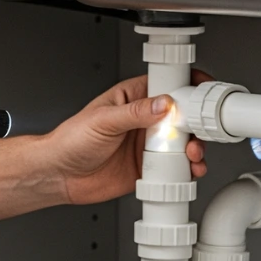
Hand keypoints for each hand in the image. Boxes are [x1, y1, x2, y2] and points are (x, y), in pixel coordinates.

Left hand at [44, 73, 207, 205]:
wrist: (60, 175)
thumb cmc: (70, 140)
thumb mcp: (103, 120)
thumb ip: (135, 112)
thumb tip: (164, 103)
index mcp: (132, 98)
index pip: (166, 84)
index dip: (186, 85)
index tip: (201, 92)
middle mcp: (143, 120)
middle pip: (182, 115)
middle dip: (196, 121)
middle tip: (199, 129)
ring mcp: (147, 144)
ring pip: (184, 141)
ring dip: (195, 147)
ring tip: (192, 153)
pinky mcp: (149, 167)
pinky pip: (176, 166)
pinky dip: (188, 168)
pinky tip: (187, 169)